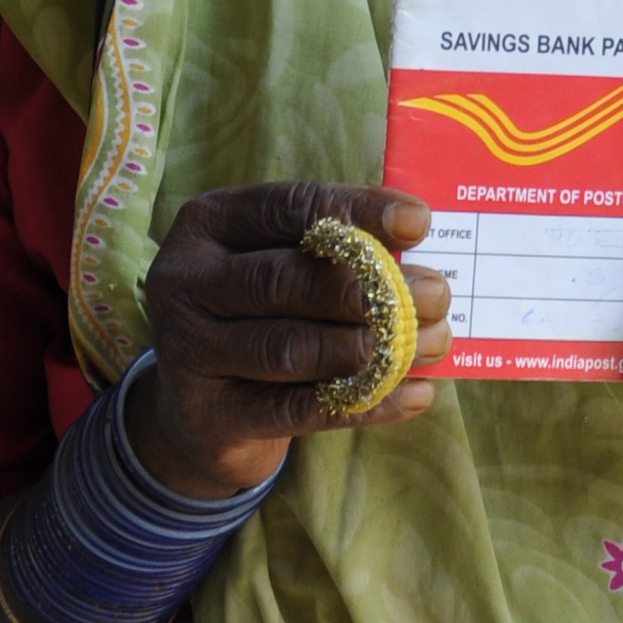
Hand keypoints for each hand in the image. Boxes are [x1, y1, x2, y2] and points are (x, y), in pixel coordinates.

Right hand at [135, 181, 449, 496]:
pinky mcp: (207, 415)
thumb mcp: (279, 261)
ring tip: (432, 343)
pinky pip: (297, 410)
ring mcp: (187, 352)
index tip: (419, 222)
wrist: (198, 408)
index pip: (289, 207)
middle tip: (437, 295)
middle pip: (286, 280)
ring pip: (289, 348)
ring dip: (371, 347)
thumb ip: (334, 247)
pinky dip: (365, 402)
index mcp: (208, 224)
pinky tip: (415, 393)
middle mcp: (185, 282)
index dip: (357, 212)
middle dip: (372, 288)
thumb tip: (416, 238)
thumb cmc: (258, 313)